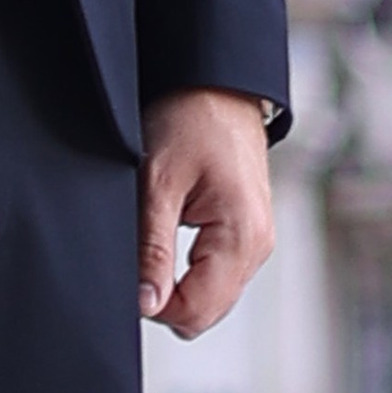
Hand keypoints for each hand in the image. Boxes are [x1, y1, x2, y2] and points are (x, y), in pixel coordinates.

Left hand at [137, 88, 273, 336]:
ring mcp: (257, 240)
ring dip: (179, 276)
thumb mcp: (159, 180)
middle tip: (144, 241)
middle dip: (167, 291)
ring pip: (210, 294)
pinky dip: (191, 263)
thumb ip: (153, 249)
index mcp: (243, 237)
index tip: (133, 268)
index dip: (155, 303)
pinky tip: (176, 226)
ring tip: (162, 225)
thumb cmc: (192, 116)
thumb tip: (146, 304)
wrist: (217, 79)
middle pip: (205, 310)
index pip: (196, 312)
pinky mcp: (249, 232)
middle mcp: (258, 245)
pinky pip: (217, 271)